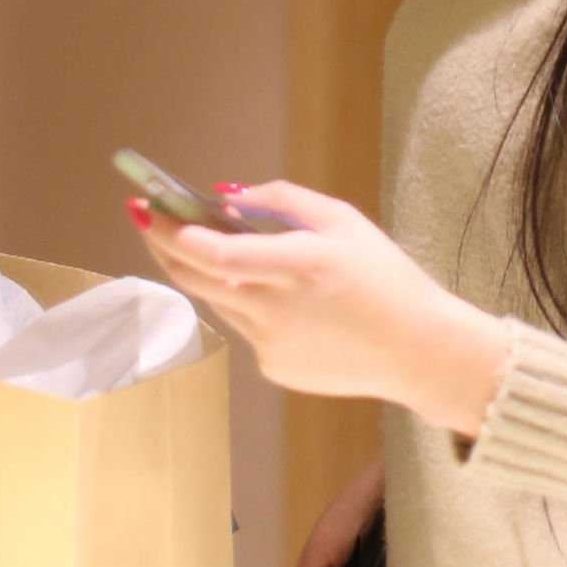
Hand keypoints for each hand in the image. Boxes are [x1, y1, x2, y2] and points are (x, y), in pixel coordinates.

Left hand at [125, 178, 507, 430]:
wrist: (419, 352)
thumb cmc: (386, 277)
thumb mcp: (344, 220)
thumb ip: (284, 200)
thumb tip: (227, 197)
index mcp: (299, 265)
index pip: (217, 254)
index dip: (175, 233)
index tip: (146, 207)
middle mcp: (276, 309)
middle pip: (198, 279)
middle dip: (164, 245)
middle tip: (146, 217)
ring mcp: (271, 345)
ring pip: (218, 302)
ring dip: (201, 272)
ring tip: (193, 242)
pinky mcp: (274, 369)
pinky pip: (246, 328)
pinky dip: (244, 304)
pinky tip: (273, 295)